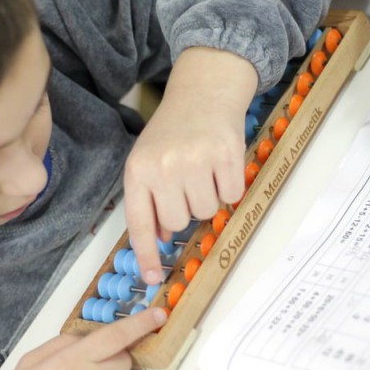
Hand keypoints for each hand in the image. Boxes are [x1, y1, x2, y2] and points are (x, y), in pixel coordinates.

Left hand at [124, 47, 256, 284]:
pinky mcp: (225, 154)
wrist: (202, 91)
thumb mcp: (148, 161)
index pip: (140, 223)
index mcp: (138, 171)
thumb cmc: (173, 132)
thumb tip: (160, 237)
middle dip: (187, 209)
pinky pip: (231, 196)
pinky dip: (230, 186)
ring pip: (207, 212)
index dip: (147, 255)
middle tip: (188, 182)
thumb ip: (149, 199)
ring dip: (209, 196)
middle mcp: (163, 167)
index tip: (153, 278)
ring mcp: (194, 160)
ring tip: (203, 169)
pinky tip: (221, 164)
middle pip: (179, 222)